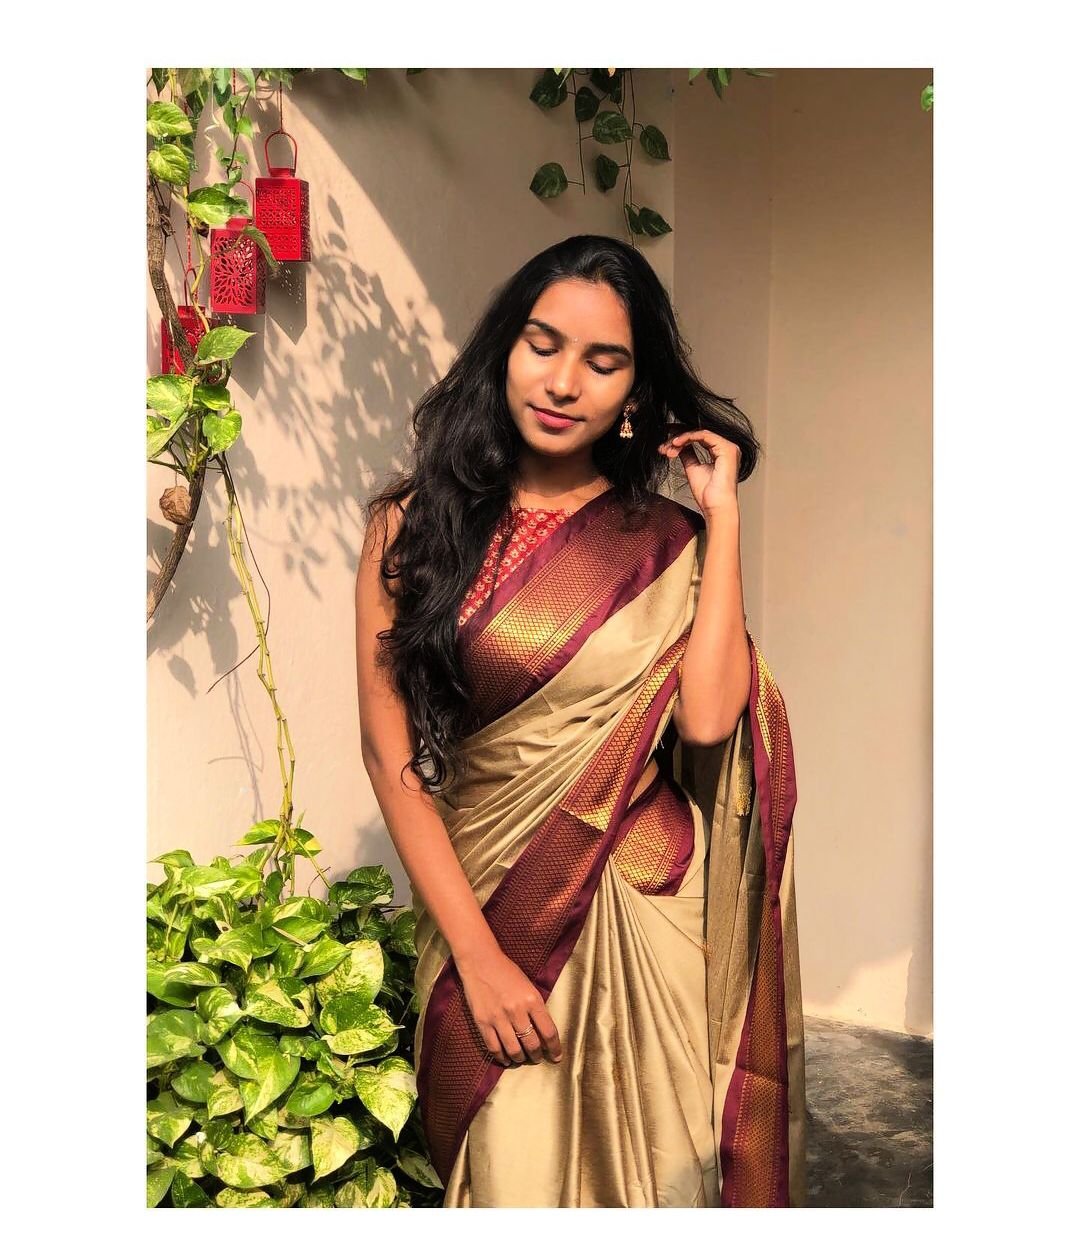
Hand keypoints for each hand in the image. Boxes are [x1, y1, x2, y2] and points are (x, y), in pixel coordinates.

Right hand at [456, 944, 562, 1067]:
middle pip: (532, 1044)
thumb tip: (543, 1031)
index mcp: (532, 1000)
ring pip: (514, 1050)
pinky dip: (502, 1057)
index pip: (548, 1032)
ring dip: (521, 1058)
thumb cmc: (507, 972)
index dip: (554, 1048)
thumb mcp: (529, 986)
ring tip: (522, 1058)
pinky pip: (494, 1048)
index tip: (556, 1057)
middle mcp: (517, 1011)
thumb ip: (536, 1008)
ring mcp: (498, 1018)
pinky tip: (506, 1059)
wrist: (480, 962)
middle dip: (537, 1056)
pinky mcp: (483, 1022)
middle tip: (538, 1058)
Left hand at [659, 429, 739, 513]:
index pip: (699, 438)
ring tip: (668, 449)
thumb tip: (678, 446)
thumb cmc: (708, 495)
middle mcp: (726, 448)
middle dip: (678, 440)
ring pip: (700, 434)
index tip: (665, 444)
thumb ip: (687, 454)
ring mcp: (728, 447)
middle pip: (698, 435)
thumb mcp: (692, 469)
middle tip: (664, 447)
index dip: (681, 438)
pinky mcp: (727, 449)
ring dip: (681, 439)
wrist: (716, 507)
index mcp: (720, 453)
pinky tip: (677, 443)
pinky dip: (688, 438)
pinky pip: (704, 436)